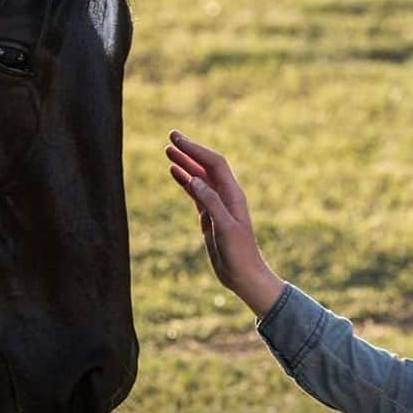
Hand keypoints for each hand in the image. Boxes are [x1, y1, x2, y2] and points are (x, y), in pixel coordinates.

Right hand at [165, 130, 284, 317]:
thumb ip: (211, 203)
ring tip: (168, 151)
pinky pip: (195, 193)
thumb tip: (194, 179)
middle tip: (171, 136)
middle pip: (206, 166)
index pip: (214, 164)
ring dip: (185, 163)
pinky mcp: (209, 217)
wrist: (244, 275)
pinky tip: (174, 172)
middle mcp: (226, 196)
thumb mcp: (225, 228)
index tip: (177, 140)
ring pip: (199, 177)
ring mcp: (217, 205)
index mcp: (233, 195)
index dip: (196, 150)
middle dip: (190, 150)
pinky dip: (184, 181)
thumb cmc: (239, 253)